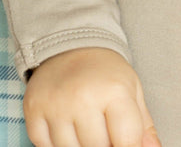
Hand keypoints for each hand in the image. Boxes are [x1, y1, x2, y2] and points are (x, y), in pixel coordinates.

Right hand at [23, 47, 160, 146]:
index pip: (126, 141)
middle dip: (105, 145)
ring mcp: (57, 107)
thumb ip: (143, 124)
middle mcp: (84, 99)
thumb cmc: (107, 73)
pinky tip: (68, 126)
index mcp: (115, 91)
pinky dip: (58, 144)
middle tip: (105, 126)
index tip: (126, 143)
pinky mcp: (34, 112)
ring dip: (81, 145)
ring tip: (88, 125)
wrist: (73, 47)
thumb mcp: (132, 90)